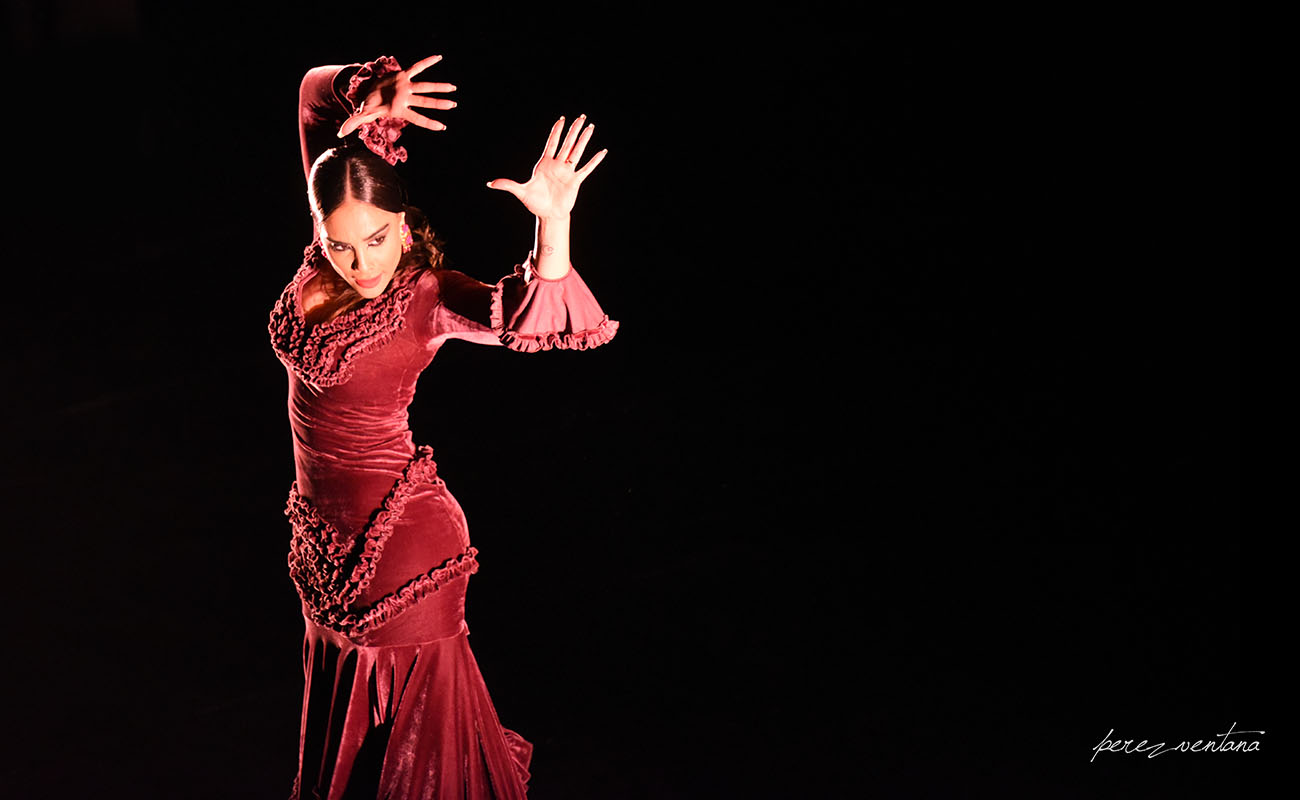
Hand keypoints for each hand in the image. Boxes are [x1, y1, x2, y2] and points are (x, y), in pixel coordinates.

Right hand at [337, 54, 456, 136]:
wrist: (371, 91)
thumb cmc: (370, 106)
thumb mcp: (363, 114)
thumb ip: (354, 123)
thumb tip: (340, 134)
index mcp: (400, 110)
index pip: (417, 118)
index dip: (429, 123)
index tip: (442, 127)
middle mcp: (406, 98)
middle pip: (425, 101)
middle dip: (439, 103)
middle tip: (453, 104)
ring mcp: (407, 87)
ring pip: (425, 87)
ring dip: (439, 87)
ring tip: (453, 88)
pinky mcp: (404, 75)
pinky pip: (417, 67)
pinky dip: (427, 62)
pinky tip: (439, 57)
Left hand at [486, 115, 607, 218]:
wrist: (548, 215)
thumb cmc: (535, 203)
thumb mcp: (520, 192)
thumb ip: (507, 185)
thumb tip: (489, 184)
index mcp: (545, 164)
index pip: (552, 143)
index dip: (556, 131)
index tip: (562, 119)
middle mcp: (558, 165)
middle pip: (567, 143)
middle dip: (574, 130)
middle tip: (582, 116)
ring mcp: (567, 172)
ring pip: (578, 152)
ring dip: (584, 140)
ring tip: (591, 128)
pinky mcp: (575, 181)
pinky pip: (586, 169)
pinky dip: (594, 161)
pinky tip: (602, 152)